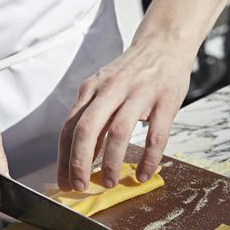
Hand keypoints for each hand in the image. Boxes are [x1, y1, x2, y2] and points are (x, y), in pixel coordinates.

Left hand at [57, 38, 191, 190]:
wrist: (164, 43)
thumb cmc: (132, 72)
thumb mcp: (104, 88)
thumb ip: (91, 117)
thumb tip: (80, 157)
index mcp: (92, 88)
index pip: (70, 127)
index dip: (65, 158)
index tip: (64, 181)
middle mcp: (111, 89)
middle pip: (87, 128)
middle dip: (79, 162)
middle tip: (81, 186)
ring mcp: (139, 93)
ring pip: (118, 132)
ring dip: (111, 162)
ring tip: (109, 182)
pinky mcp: (165, 100)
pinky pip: (155, 135)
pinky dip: (149, 159)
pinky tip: (144, 174)